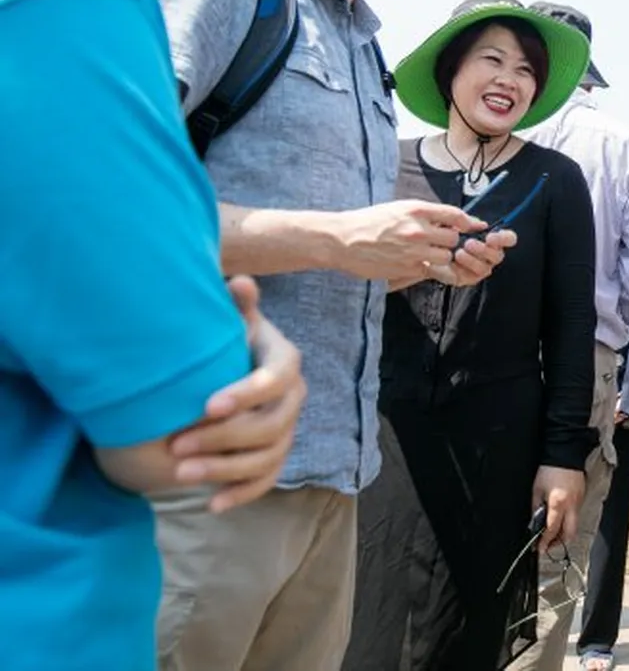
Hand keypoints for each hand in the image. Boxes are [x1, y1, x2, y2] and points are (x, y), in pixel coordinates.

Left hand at [169, 277, 305, 512]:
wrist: (227, 372)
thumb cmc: (226, 344)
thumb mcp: (231, 323)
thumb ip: (238, 307)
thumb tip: (240, 281)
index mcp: (286, 362)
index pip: (277, 378)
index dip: (247, 393)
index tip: (206, 405)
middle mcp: (295, 398)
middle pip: (271, 425)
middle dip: (224, 439)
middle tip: (176, 447)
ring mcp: (287, 430)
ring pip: (267, 457)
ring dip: (225, 470)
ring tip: (181, 474)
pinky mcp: (275, 456)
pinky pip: (267, 479)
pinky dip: (242, 494)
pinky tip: (211, 503)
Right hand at [331, 199, 482, 280]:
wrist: (343, 239)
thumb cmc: (370, 221)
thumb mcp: (399, 208)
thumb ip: (425, 213)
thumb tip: (450, 219)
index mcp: (417, 210)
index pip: (454, 215)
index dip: (467, 222)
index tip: (473, 225)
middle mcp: (418, 229)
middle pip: (453, 238)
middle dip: (450, 241)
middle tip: (438, 241)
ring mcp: (414, 250)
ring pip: (445, 256)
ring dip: (440, 256)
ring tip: (425, 252)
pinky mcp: (407, 268)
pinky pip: (428, 269)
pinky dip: (424, 267)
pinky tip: (410, 261)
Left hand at [423, 228, 516, 286]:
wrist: (426, 247)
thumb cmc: (443, 233)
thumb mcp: (454, 222)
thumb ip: (469, 222)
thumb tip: (482, 225)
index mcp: (491, 239)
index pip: (508, 239)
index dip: (505, 238)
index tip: (491, 237)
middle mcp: (488, 255)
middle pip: (498, 255)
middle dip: (484, 250)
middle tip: (469, 243)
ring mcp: (479, 268)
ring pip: (485, 268)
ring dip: (472, 261)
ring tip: (458, 253)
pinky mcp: (467, 278)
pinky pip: (470, 277)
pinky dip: (461, 270)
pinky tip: (451, 263)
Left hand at [533, 466, 585, 550]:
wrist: (566, 453)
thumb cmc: (549, 470)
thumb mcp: (537, 490)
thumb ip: (536, 508)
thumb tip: (534, 523)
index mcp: (558, 504)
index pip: (552, 530)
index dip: (545, 542)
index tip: (540, 548)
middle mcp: (571, 506)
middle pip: (569, 534)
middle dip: (559, 543)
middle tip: (549, 545)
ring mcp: (579, 502)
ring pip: (574, 525)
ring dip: (564, 533)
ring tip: (553, 533)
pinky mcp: (582, 497)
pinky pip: (576, 515)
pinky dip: (568, 521)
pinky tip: (560, 518)